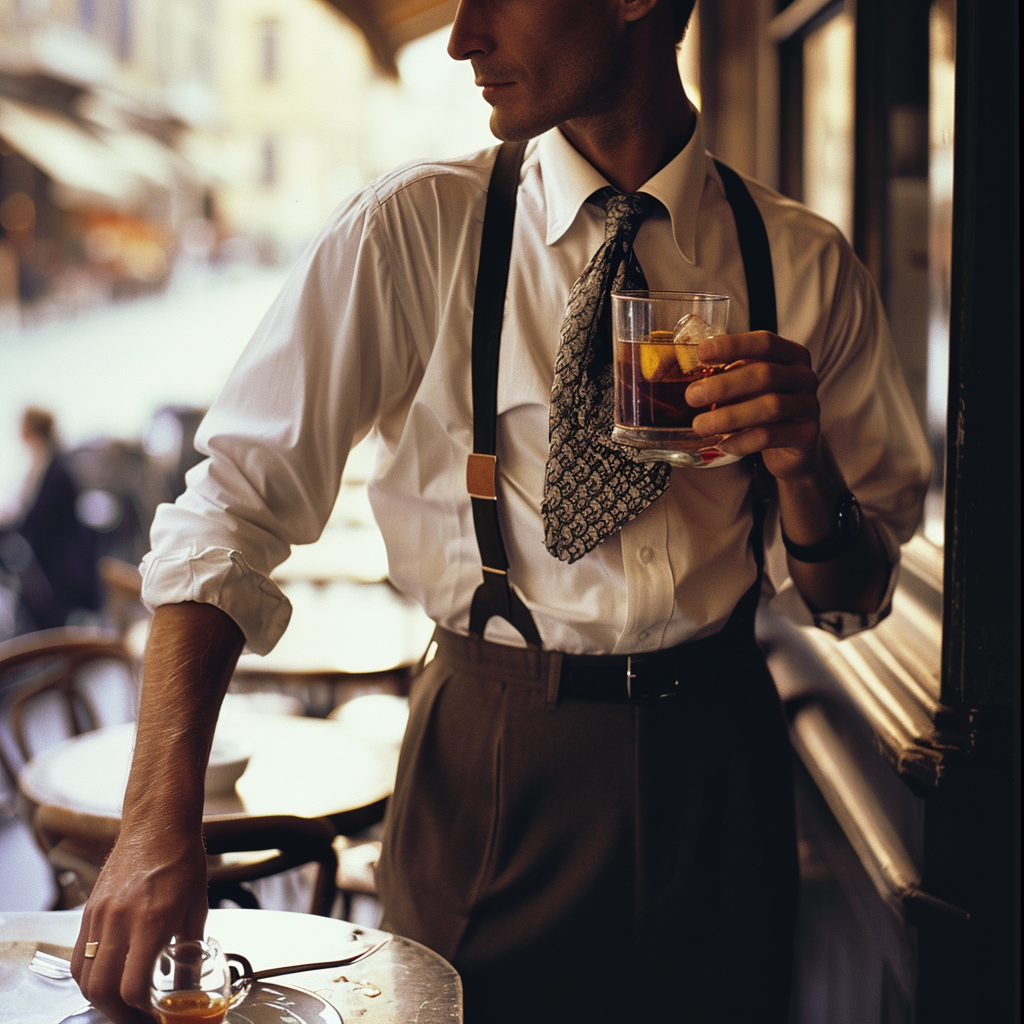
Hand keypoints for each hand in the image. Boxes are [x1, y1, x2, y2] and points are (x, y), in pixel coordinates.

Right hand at [71, 826, 207, 1023]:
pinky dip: (88, 975)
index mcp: (152, 921)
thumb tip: (189, 984)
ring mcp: (100, 915)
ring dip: (100, 998)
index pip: (131, 987)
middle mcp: (120, 921)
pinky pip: (78, 954)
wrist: (158, 824)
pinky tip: (106, 976)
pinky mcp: (89, 910)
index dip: (140, 1011)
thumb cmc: (182, 860)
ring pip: (84, 976)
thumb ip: (190, 949)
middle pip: (101, 990)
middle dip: (117, 1014)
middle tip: (136, 1016)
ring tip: (120, 1002)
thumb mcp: (196, 907)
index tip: (152, 1014)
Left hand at [685, 331, 821, 479]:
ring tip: (700, 425)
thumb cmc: (761, 407)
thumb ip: (727, 374)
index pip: (764, 342)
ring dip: (729, 416)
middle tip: (692, 396)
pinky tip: (722, 443)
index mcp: (791, 355)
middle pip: (765, 375)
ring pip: (770, 407)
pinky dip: (743, 440)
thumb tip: (681, 371)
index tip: (701, 353)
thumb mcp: (747, 386)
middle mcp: (804, 377)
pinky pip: (772, 436)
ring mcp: (809, 406)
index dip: (733, 345)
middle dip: (724, 385)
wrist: (790, 449)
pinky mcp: (806, 435)